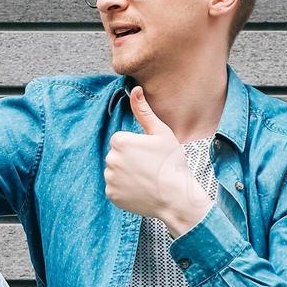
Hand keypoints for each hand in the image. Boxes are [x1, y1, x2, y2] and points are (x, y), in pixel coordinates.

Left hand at [104, 86, 213, 236]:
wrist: (176, 197)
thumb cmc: (172, 162)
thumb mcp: (161, 133)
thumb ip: (144, 111)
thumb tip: (134, 89)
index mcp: (120, 141)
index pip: (121, 141)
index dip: (136, 146)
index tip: (149, 154)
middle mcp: (110, 159)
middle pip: (116, 156)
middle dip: (129, 160)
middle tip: (150, 167)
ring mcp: (110, 179)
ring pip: (115, 172)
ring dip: (126, 175)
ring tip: (146, 179)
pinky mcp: (111, 195)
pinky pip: (115, 188)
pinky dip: (125, 190)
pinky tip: (140, 190)